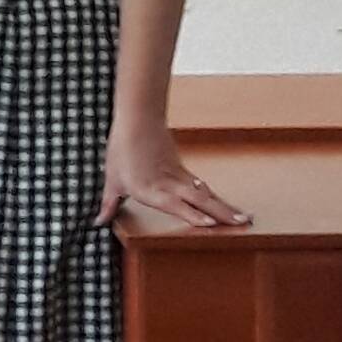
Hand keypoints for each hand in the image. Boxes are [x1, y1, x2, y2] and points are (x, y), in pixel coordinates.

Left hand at [93, 123, 251, 228]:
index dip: (193, 214)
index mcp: (150, 189)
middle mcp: (169, 184)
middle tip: (243, 223)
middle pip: (200, 199)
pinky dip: (214, 196)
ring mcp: (178, 176)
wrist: (137, 118)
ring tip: (244, 218)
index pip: (176, 204)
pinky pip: (200, 186)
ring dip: (224, 206)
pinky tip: (225, 203)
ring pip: (205, 193)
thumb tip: (97, 221)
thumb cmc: (122, 148)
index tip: (211, 223)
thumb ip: (108, 203)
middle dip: (222, 212)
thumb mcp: (111, 178)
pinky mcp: (181, 169)